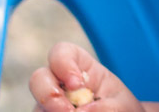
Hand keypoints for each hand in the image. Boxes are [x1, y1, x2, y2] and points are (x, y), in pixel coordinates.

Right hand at [29, 42, 145, 111]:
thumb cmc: (119, 109)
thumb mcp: (121, 105)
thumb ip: (107, 107)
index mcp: (80, 68)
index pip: (61, 52)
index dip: (63, 64)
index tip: (77, 85)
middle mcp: (59, 84)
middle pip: (38, 78)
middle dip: (48, 94)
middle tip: (68, 111)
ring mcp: (49, 105)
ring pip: (38, 106)